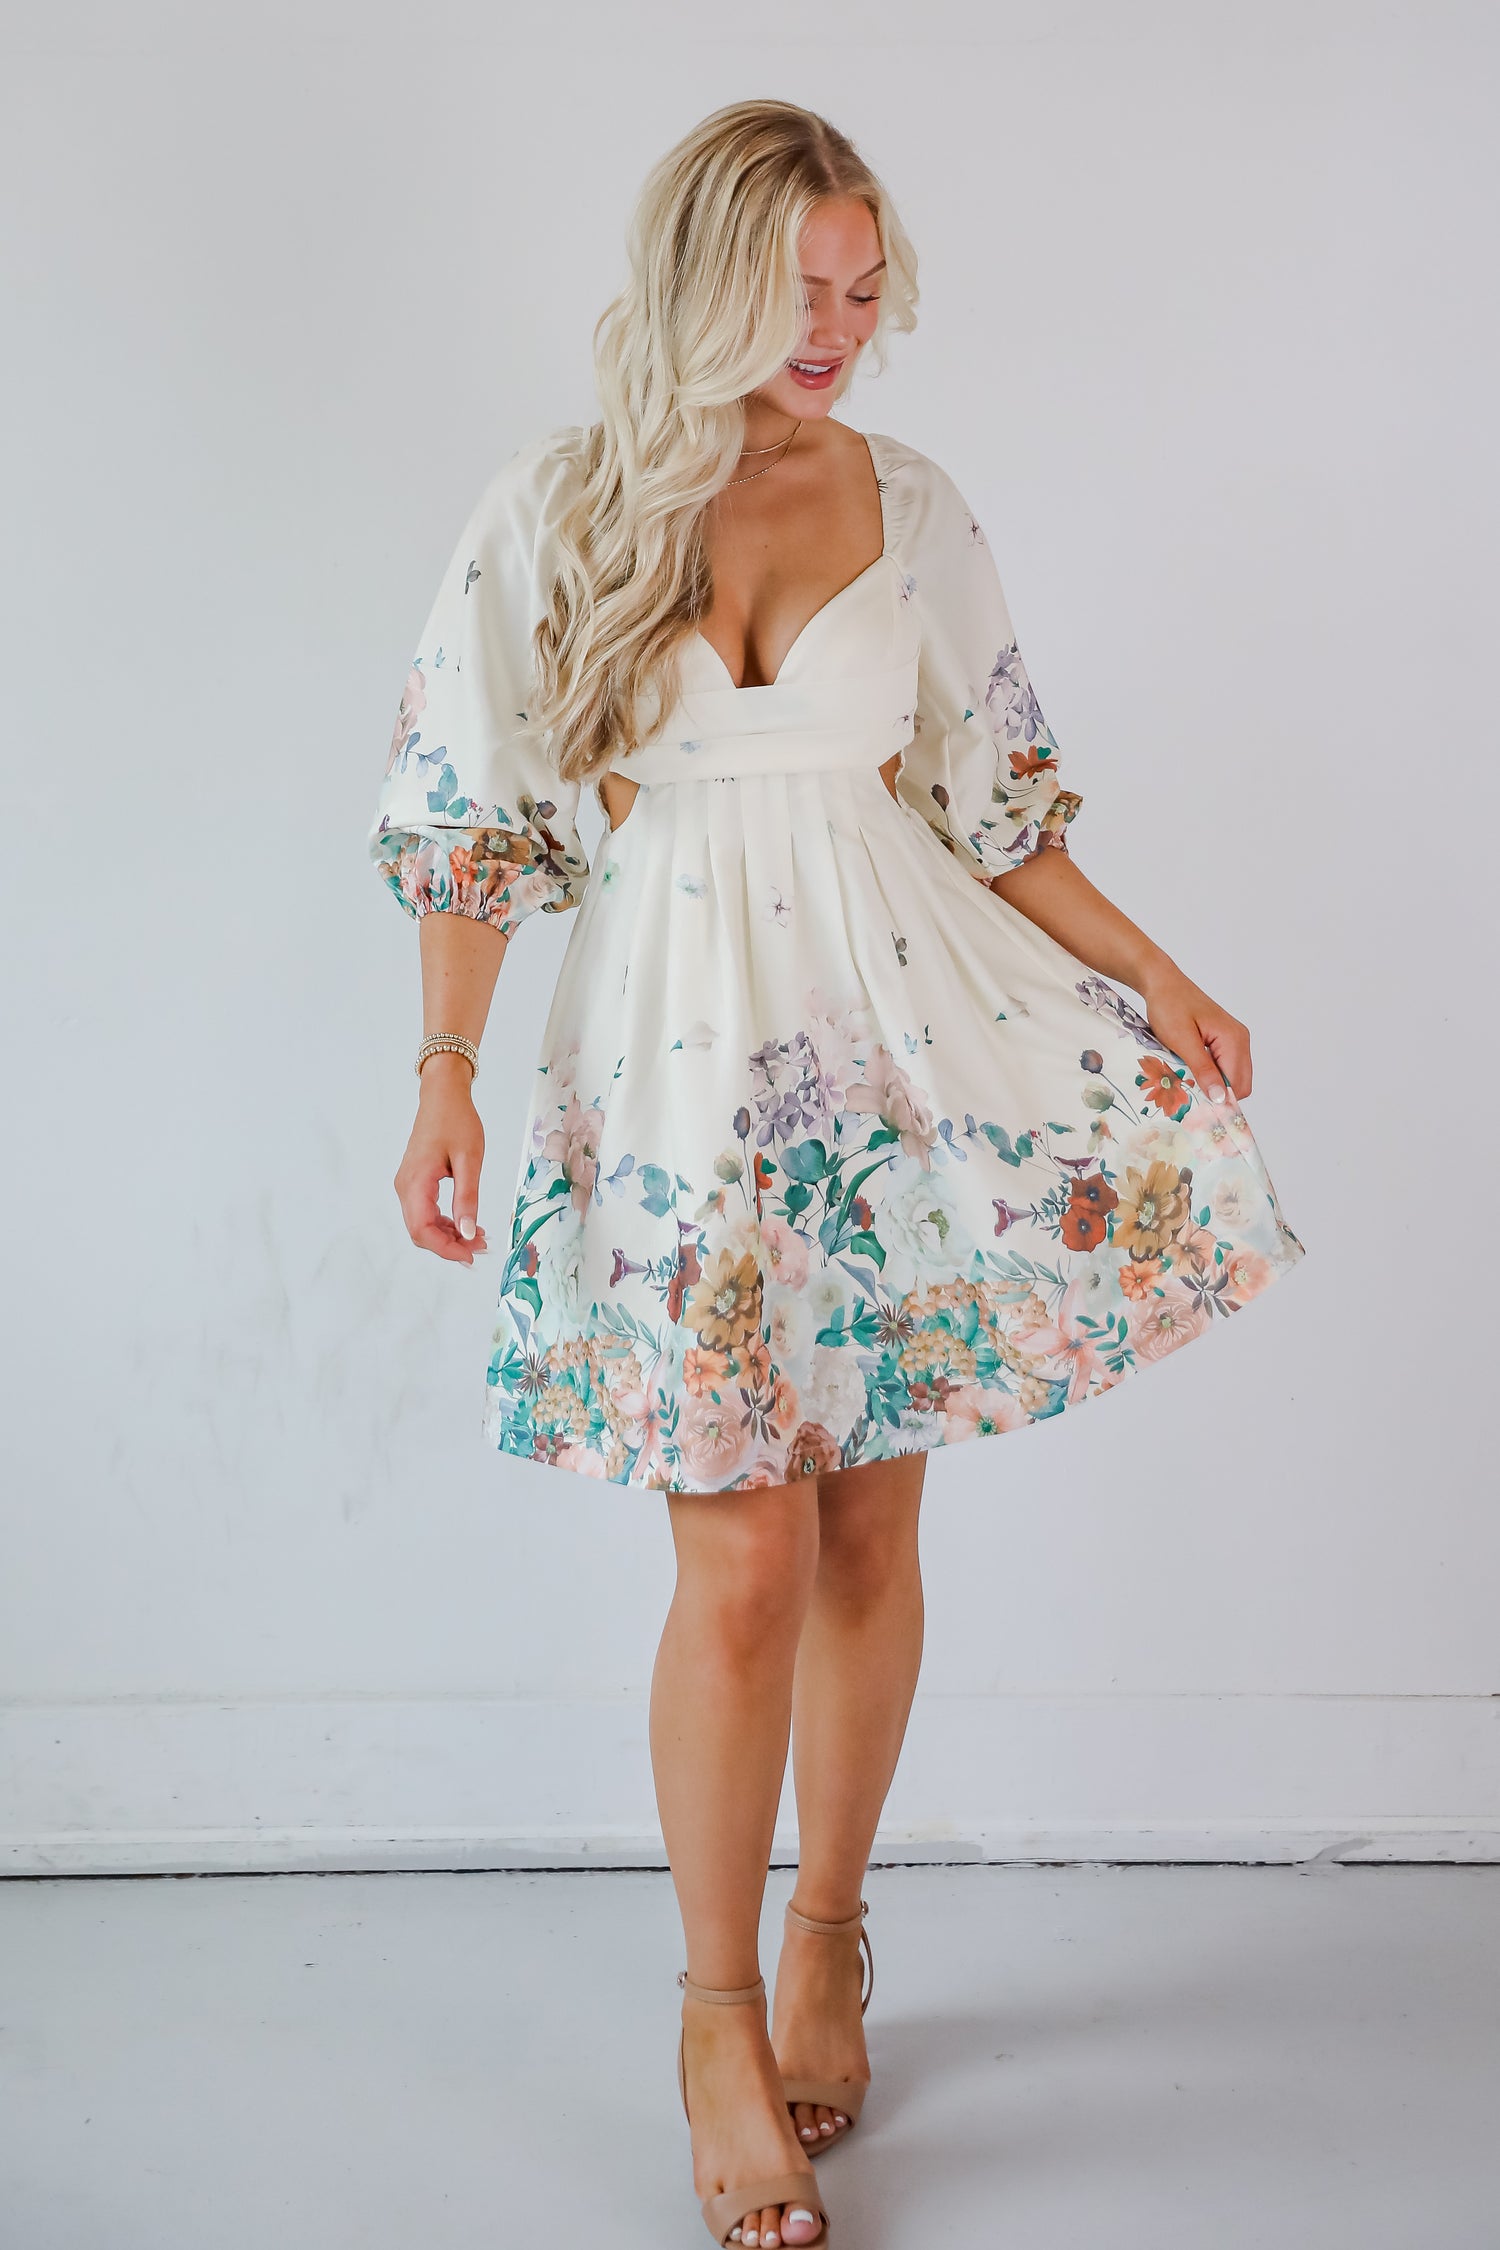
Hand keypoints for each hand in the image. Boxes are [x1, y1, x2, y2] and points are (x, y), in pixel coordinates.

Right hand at [394, 1053, 489, 1263]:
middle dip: (450, 1245)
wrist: (442, 1096)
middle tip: (481, 1246)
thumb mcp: (469, 1160)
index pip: (423, 1230)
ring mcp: (408, 1184)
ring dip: (449, 1235)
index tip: (471, 1255)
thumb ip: (467, 1198)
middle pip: (420, 1232)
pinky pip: (425, 1212)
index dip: (446, 1249)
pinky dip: (445, 1222)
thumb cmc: (456, 1121)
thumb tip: (469, 1233)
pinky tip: (467, 1223)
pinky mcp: (415, 1182)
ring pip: (422, 1224)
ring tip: (479, 1236)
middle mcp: (405, 1187)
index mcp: (416, 1182)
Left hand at [1139, 963, 1252, 1103]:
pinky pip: (1222, 1066)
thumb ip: (1203, 1069)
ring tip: (1187, 1081)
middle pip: (1239, 1084)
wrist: (1161, 982)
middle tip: (1189, 1097)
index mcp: (1234, 1040)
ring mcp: (1233, 1039)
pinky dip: (1208, 1074)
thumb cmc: (1169, 1006)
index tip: (1198, 1111)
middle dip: (1217, 1094)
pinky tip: (1190, 1071)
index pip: (1239, 1086)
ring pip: (1230, 1077)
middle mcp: (1240, 1040)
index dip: (1221, 1102)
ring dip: (1211, 1084)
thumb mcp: (1182, 1041)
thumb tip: (1221, 1098)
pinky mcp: (1223, 1040)